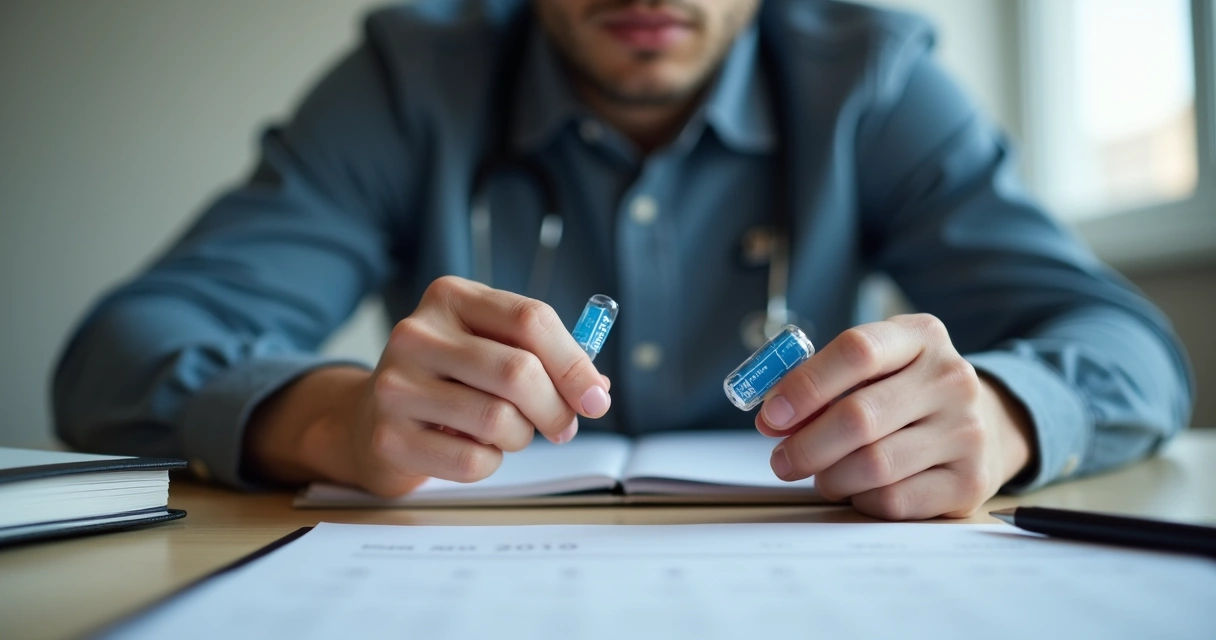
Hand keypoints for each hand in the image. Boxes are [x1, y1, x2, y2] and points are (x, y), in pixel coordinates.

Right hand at [246, 276, 610, 495]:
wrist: (369, 418)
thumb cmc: (449, 380)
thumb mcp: (490, 347)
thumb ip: (544, 357)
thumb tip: (595, 390)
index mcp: (450, 297)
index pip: (530, 320)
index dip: (574, 364)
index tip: (596, 398)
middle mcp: (417, 334)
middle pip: (519, 372)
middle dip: (556, 409)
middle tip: (562, 427)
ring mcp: (397, 385)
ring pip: (499, 420)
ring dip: (521, 437)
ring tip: (507, 433)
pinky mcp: (390, 436)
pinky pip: (473, 461)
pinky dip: (490, 463)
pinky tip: (472, 448)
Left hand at [755, 314, 1033, 519]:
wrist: (986, 425)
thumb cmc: (905, 393)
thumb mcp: (874, 367)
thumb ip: (822, 384)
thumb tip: (772, 418)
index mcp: (921, 337)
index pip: (857, 350)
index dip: (805, 384)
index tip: (772, 414)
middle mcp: (951, 379)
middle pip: (860, 416)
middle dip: (806, 445)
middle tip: (781, 460)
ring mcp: (967, 431)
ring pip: (873, 465)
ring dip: (830, 477)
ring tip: (821, 475)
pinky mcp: (970, 481)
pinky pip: (895, 500)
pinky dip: (862, 500)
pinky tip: (858, 489)